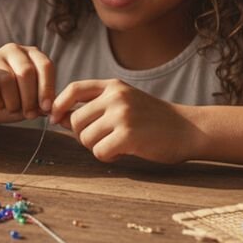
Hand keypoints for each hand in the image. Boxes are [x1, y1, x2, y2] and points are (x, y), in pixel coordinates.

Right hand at [0, 43, 54, 119]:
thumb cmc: (8, 104)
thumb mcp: (27, 106)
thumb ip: (38, 106)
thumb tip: (48, 109)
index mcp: (34, 56)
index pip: (45, 66)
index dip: (47, 88)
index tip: (46, 108)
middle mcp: (17, 50)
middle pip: (26, 72)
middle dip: (29, 98)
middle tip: (28, 114)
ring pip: (8, 79)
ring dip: (12, 101)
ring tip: (10, 109)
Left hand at [50, 79, 203, 163]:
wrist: (188, 129)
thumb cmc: (153, 119)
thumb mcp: (124, 102)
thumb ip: (95, 107)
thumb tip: (58, 117)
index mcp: (113, 85)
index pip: (74, 88)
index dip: (59, 104)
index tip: (54, 118)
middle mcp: (116, 96)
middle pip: (75, 120)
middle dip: (83, 135)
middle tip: (103, 139)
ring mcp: (122, 115)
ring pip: (85, 138)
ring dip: (96, 147)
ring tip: (117, 144)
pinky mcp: (128, 136)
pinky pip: (99, 152)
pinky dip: (107, 157)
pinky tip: (123, 152)